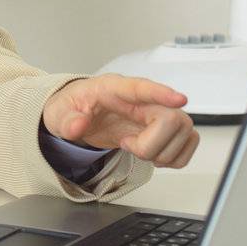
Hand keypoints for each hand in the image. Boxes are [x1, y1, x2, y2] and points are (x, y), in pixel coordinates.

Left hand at [42, 74, 199, 168]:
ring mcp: (156, 113)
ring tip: (137, 149)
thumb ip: (67, 119)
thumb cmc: (73, 108)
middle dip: (153, 144)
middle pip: (171, 117)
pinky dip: (174, 157)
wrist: (77, 117)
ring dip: (163, 152)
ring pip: (184, 132)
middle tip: (129, 145)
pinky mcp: (165, 128)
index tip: (180, 99)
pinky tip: (152, 155)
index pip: (142, 87)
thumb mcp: (58, 113)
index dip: (161, 93)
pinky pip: (188, 143)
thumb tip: (77, 125)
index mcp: (114, 88)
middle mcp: (141, 99)